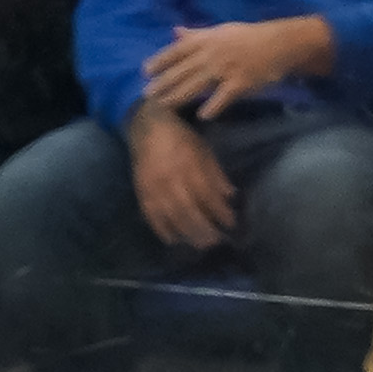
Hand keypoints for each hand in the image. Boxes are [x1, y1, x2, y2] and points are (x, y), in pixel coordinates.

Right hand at [129, 105, 236, 250]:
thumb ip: (216, 173)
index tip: (231, 223)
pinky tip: (174, 240)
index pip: (207, 194)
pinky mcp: (141, 191)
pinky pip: (151, 215)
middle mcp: (170, 177)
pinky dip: (162, 230)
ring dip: (187, 234)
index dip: (220, 211)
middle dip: (204, 229)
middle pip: (188, 210)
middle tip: (217, 241)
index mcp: (188, 163)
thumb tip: (231, 196)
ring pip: (171, 216)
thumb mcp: (203, 149)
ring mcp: (153, 186)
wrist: (146, 126)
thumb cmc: (180, 138)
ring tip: (200, 245)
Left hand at [141, 15, 334, 119]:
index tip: (145, 71)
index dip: (160, 60)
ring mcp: (226, 68)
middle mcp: (212, 53)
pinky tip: (203, 115)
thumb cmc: (247, 37)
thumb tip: (175, 31)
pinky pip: (224, 96)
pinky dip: (214, 106)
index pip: (178, 50)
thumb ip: (196, 34)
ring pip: (198, 84)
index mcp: (206, 39)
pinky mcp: (241, 82)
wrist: (278, 43)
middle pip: (183, 70)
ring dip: (179, 95)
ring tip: (165, 106)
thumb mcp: (219, 30)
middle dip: (164, 82)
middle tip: (147, 94)